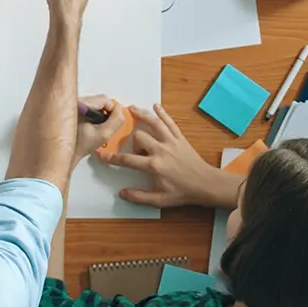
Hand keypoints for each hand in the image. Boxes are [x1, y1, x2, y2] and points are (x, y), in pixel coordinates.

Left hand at [74, 96, 125, 162]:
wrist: (65, 152)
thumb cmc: (82, 145)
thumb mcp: (104, 134)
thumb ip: (116, 120)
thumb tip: (120, 108)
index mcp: (79, 104)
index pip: (104, 99)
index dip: (112, 110)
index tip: (110, 123)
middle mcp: (74, 100)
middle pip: (98, 100)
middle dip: (105, 112)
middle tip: (102, 126)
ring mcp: (71, 103)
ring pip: (94, 102)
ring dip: (99, 113)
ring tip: (95, 126)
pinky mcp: (71, 107)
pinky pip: (88, 105)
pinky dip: (92, 113)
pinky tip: (89, 124)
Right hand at [101, 105, 230, 207]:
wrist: (206, 184)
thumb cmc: (183, 192)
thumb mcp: (160, 200)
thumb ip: (139, 197)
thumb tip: (122, 193)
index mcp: (153, 166)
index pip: (127, 160)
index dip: (112, 158)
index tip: (101, 155)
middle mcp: (160, 150)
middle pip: (139, 136)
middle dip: (132, 141)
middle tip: (136, 150)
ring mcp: (171, 142)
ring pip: (154, 123)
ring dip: (142, 114)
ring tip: (131, 108)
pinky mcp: (180, 139)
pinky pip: (170, 123)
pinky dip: (163, 113)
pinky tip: (155, 106)